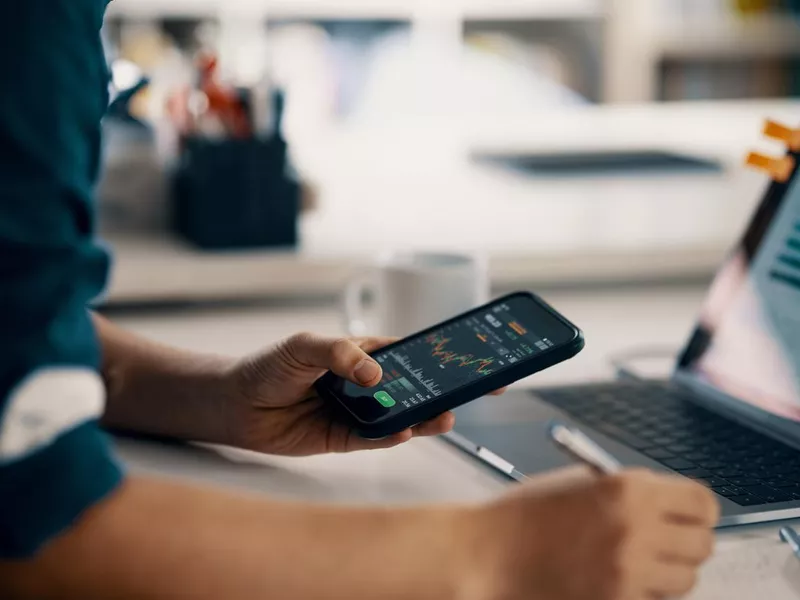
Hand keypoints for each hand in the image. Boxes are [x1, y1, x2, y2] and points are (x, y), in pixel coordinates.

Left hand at [224, 332, 502, 456]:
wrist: (238, 404)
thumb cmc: (270, 365)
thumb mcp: (306, 346)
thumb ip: (341, 355)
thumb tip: (376, 374)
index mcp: (364, 354)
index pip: (411, 354)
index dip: (442, 356)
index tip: (472, 358)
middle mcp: (367, 384)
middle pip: (414, 387)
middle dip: (444, 390)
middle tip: (474, 391)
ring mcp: (359, 412)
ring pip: (401, 415)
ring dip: (424, 416)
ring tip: (445, 416)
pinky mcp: (345, 438)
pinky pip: (375, 438)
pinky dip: (392, 436)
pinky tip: (406, 430)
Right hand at [463, 467, 718, 599]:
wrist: (490, 552)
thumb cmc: (527, 512)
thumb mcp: (581, 483)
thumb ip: (630, 492)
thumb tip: (670, 507)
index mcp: (628, 489)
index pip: (703, 504)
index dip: (695, 510)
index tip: (684, 515)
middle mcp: (636, 529)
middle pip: (702, 545)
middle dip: (686, 542)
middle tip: (662, 541)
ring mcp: (629, 572)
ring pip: (685, 580)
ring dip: (667, 572)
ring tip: (634, 562)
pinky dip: (644, 592)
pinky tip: (615, 579)